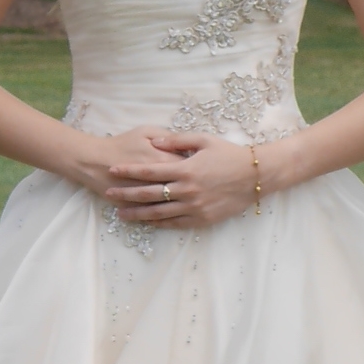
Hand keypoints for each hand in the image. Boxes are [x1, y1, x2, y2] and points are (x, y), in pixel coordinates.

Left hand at [102, 129, 261, 228]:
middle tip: (109, 193)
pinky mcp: (202, 219)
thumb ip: (177, 141)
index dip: (129, 171)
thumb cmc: (229, 154)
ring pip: (159, 213)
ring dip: (138, 214)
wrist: (255, 176)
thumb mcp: (204, 140)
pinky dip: (159, 223)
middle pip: (149, 194)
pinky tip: (147, 222)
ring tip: (121, 214)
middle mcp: (187, 190)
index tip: (113, 170)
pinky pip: (175, 223)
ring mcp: (194, 207)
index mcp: (185, 169)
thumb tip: (155, 142)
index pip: (150, 171)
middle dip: (126, 194)